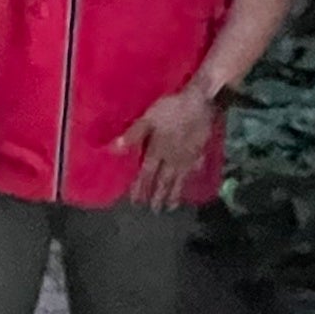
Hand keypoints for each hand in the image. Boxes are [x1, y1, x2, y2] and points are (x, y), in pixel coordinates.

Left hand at [116, 86, 217, 208]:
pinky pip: (195, 169)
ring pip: (180, 179)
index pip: (146, 174)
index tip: (136, 202)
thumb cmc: (170, 108)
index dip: (140, 188)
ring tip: (171, 206)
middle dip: (158, 196)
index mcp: (157, 151)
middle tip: (155, 210)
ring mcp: (188, 157)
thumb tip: (113, 149)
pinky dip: (192, 178)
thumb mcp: (147, 118)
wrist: (200, 103)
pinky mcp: (200, 151)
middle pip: (164, 181)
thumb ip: (132, 135)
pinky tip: (192, 183)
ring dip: (174, 194)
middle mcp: (172, 159)